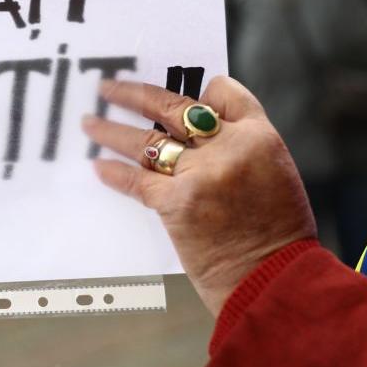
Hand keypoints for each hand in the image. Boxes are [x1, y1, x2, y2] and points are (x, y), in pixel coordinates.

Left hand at [82, 77, 317, 315]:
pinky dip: (113, 173)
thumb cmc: (278, 234)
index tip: (175, 95)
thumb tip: (197, 134)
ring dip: (111, 131)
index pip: (223, 93)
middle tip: (108, 87)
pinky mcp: (176, 203)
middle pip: (173, 106)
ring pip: (146, 140)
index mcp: (260, 136)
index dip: (199, 91)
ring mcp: (200, 174)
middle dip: (134, 94)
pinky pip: (136, 180)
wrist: (275, 280)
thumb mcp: (275, 175)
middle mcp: (228, 148)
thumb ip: (240, 148)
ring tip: (89, 122)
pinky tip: (98, 165)